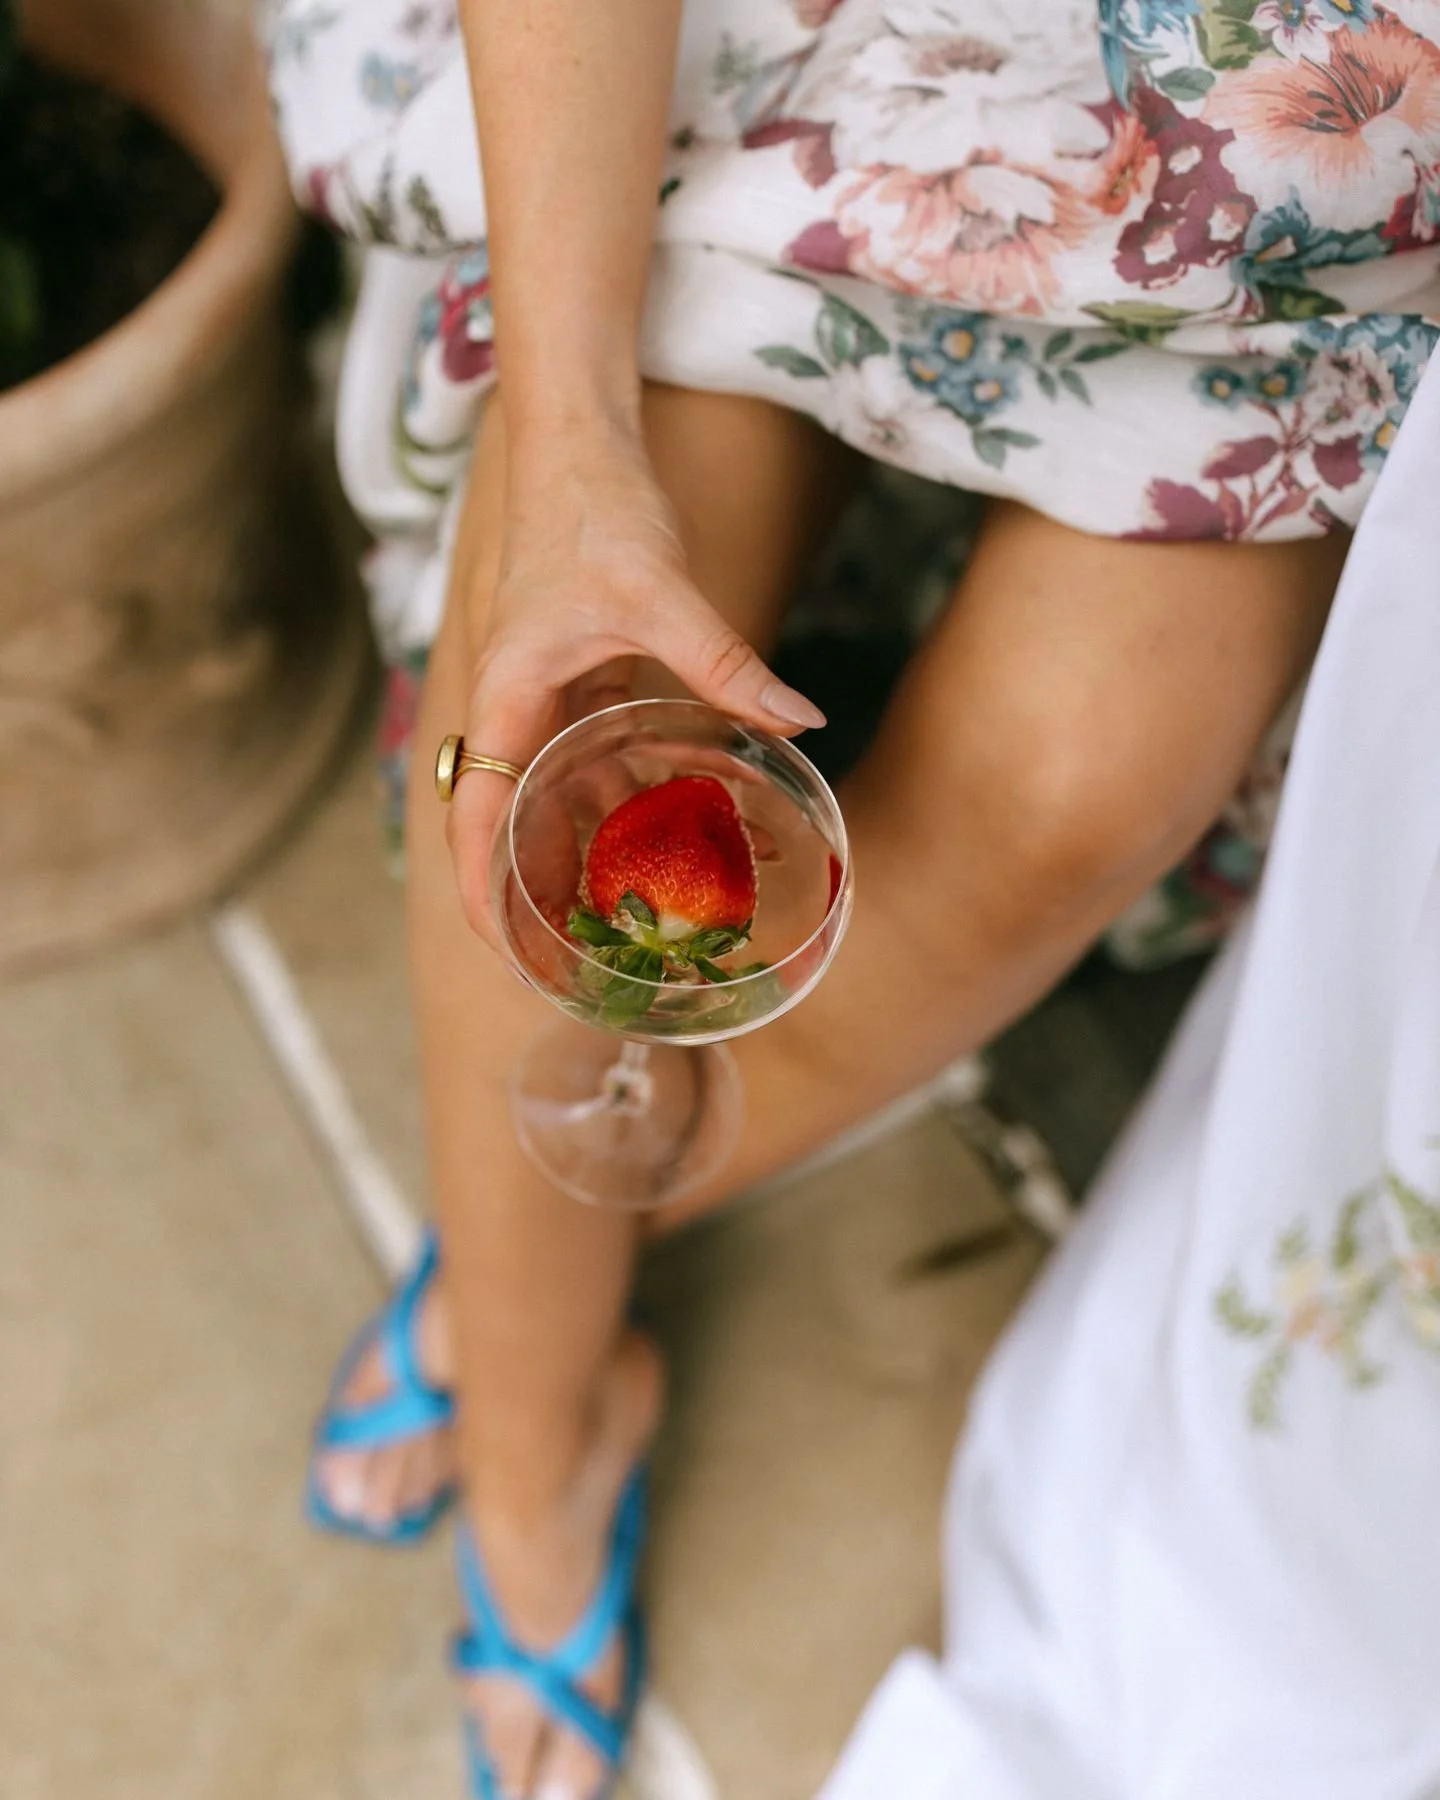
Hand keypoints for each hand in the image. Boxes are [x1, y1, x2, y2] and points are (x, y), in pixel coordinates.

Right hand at [445, 424, 825, 946]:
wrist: (579, 444)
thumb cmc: (593, 510)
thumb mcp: (660, 593)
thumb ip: (724, 661)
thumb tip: (798, 718)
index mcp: (508, 694)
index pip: (478, 813)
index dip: (481, 886)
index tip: (502, 948)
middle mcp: (517, 705)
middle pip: (511, 818)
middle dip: (536, 888)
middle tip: (579, 957)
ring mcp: (546, 695)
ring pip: (556, 790)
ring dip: (588, 846)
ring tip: (633, 912)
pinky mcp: (579, 678)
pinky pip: (592, 754)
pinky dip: (622, 793)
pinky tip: (668, 824)